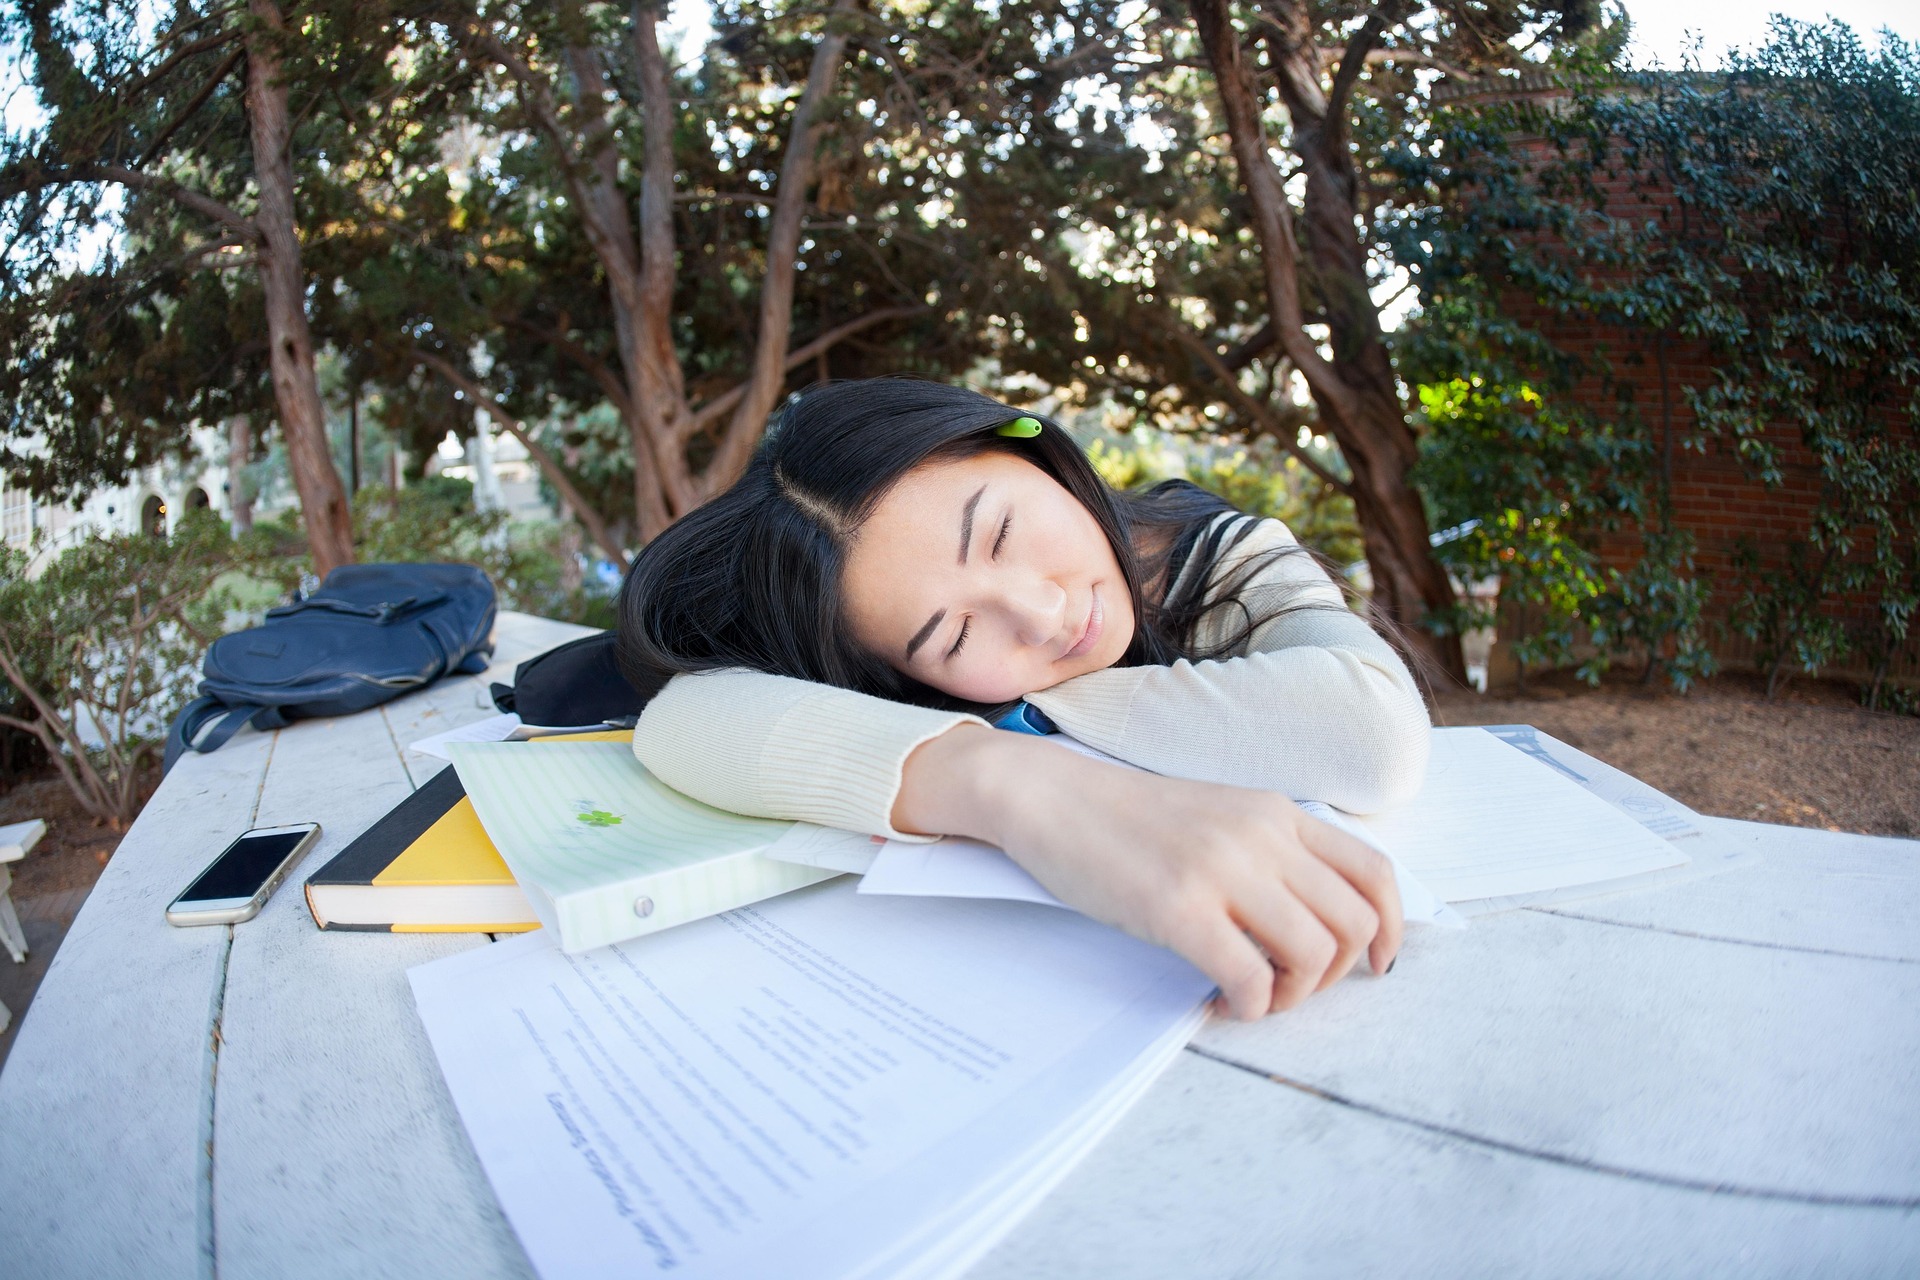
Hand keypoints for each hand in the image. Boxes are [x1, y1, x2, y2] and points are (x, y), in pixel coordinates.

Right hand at [894, 725, 1402, 1018]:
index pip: (1375, 874)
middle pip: (1354, 925)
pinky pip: (1252, 979)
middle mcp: (1262, 836)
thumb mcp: (1218, 815)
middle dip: (1332, 977)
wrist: (1049, 797)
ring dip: (1291, 996)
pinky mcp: (1179, 908)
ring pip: (1314, 955)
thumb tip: (1312, 918)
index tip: (1375, 967)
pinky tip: (1215, 1002)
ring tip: (1250, 996)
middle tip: (1284, 986)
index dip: (1392, 931)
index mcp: (1277, 814)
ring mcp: (1222, 870)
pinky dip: (1248, 1007)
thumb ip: (1269, 852)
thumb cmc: (1126, 818)